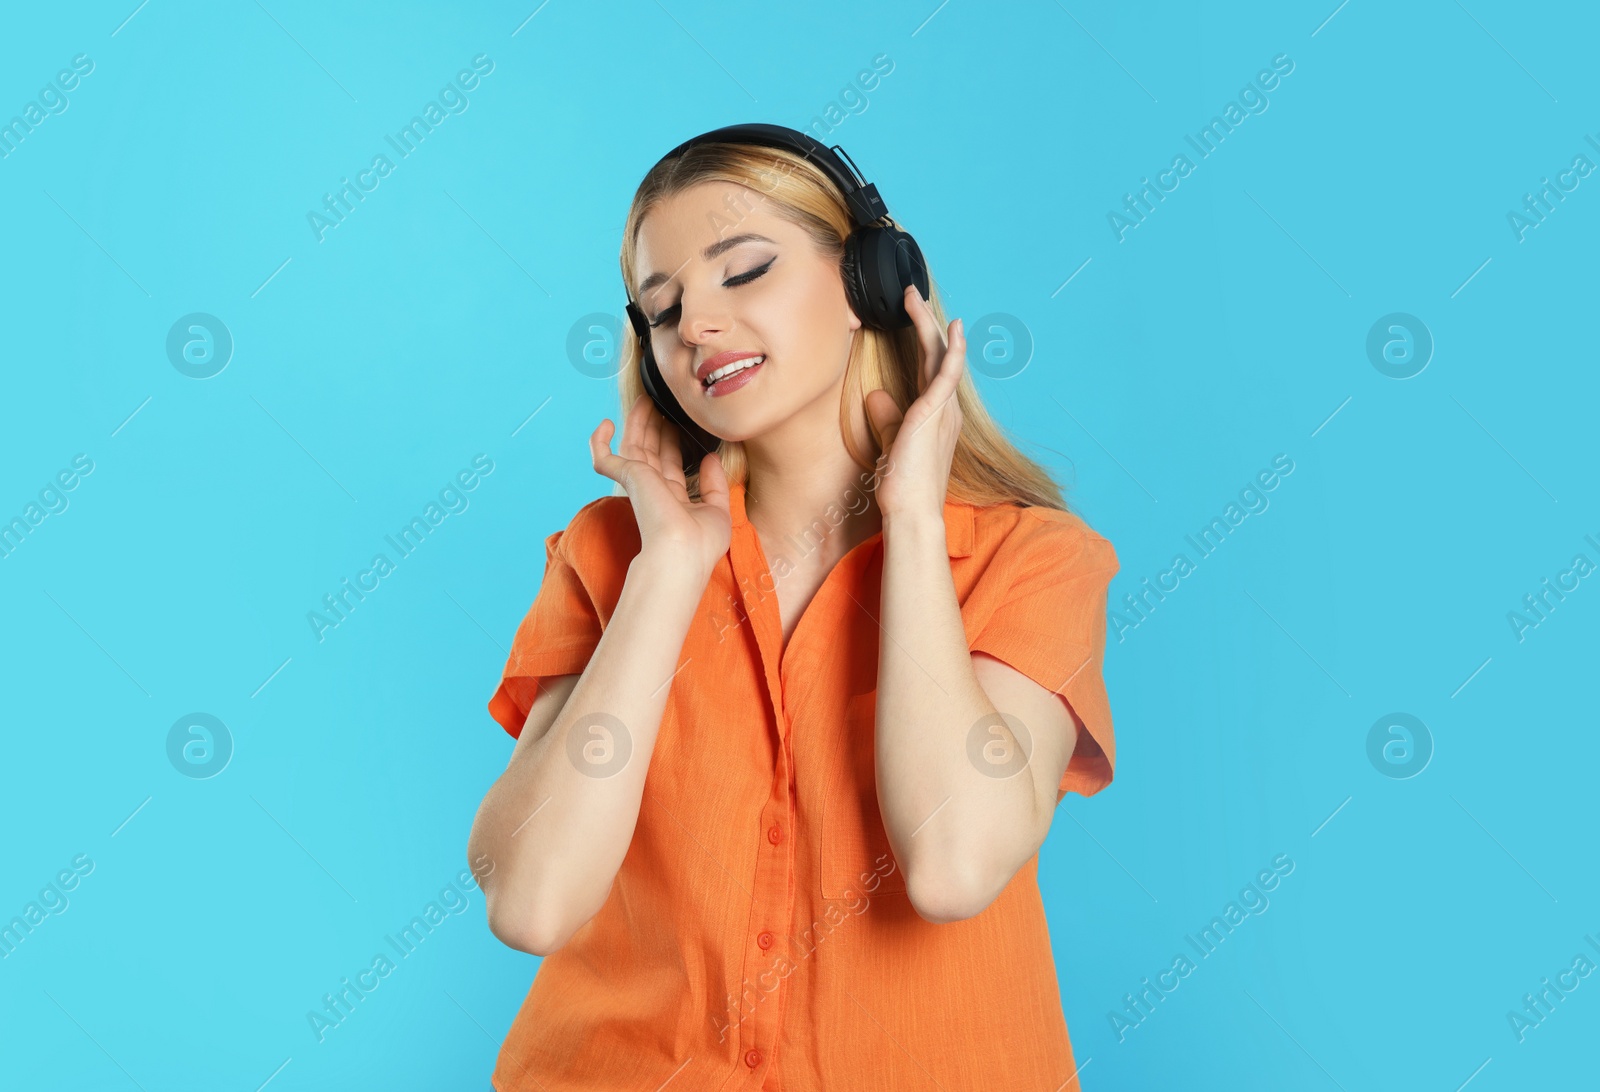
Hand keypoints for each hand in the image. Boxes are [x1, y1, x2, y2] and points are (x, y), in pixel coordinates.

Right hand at [590, 394, 730, 580]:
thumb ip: (715, 484)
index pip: (670, 465)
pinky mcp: (627, 478)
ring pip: (633, 446)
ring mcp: (639, 484)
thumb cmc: (700, 543)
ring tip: (645, 399)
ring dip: (637, 422)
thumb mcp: (718, 510)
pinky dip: (599, 441)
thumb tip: (711, 457)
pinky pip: (603, 457)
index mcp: (673, 499)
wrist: (681, 553)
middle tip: (660, 403)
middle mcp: (654, 491)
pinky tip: (606, 423)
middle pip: (651, 451)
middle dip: (655, 427)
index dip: (672, 443)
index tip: (677, 424)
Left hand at [863, 285, 965, 520]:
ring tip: (913, 296)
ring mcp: (944, 409)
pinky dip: (951, 350)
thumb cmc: (901, 484)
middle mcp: (946, 408)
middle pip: (936, 354)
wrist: (909, 511)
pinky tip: (952, 327)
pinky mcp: (936, 413)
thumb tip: (876, 394)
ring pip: (938, 356)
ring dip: (927, 324)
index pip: (931, 368)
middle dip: (924, 321)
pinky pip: (947, 374)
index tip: (910, 315)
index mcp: (937, 414)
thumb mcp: (891, 441)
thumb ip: (886, 416)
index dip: (923, 339)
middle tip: (909, 293)